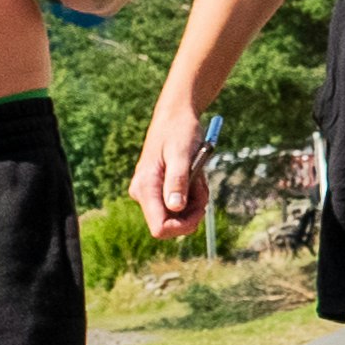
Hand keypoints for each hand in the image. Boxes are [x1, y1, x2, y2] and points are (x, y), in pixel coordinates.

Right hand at [130, 101, 207, 240]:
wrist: (175, 116)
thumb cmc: (178, 131)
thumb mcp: (181, 154)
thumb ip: (177, 181)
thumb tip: (176, 208)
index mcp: (145, 187)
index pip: (159, 228)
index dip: (182, 226)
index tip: (202, 208)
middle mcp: (143, 193)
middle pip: (170, 224)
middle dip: (192, 211)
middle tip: (202, 186)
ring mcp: (150, 193)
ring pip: (177, 215)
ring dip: (195, 201)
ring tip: (198, 177)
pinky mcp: (158, 190)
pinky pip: (178, 204)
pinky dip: (192, 195)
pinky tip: (194, 177)